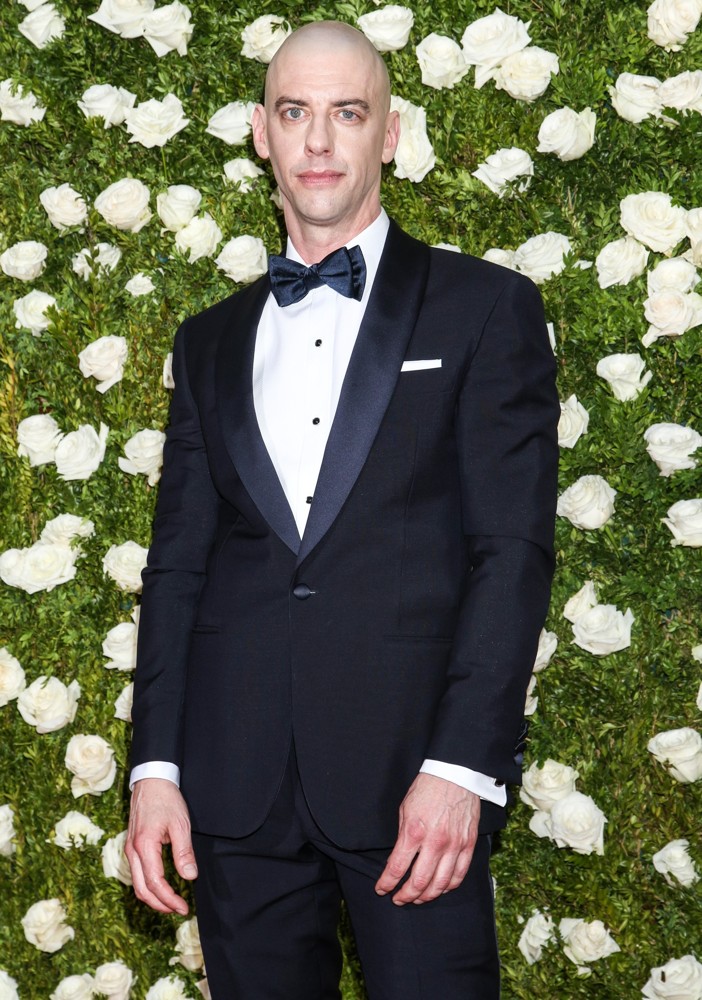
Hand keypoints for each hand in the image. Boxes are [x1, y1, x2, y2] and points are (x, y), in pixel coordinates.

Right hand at [125, 778, 196, 914]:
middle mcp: (132, 850)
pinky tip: (161, 887)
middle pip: (142, 889)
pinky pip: (136, 874)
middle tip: (178, 910)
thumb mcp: (180, 824)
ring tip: (171, 903)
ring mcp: (129, 849)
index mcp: (144, 846)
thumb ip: (184, 852)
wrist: (151, 780)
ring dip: (153, 898)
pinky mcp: (131, 846)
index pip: (155, 883)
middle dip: (160, 904)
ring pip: (137, 884)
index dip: (169, 899)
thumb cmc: (166, 799)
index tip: (183, 907)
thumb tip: (189, 877)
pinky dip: (147, 886)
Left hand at [375, 772, 479, 905]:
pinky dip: (448, 886)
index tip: (381, 889)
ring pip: (440, 884)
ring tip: (418, 898)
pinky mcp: (468, 845)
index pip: (397, 868)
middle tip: (399, 899)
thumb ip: (402, 837)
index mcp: (414, 832)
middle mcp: (435, 842)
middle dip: (406, 895)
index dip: (387, 883)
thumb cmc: (426, 789)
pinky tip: (439, 888)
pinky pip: (459, 875)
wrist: (455, 774)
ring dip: (427, 896)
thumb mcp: (405, 809)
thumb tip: (398, 860)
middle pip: (419, 882)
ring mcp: (454, 845)